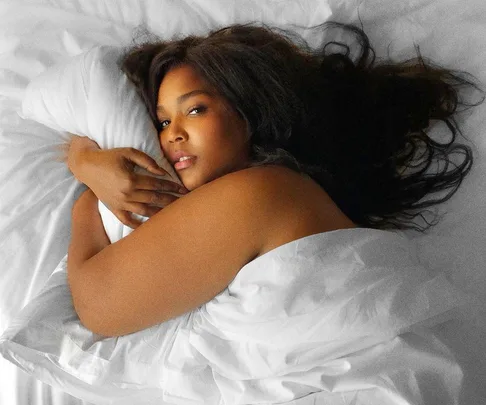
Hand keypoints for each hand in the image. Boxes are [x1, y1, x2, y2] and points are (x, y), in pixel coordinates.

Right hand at [65, 135, 188, 228]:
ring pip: (145, 211)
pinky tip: (151, 227)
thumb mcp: (129, 152)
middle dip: (171, 201)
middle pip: (155, 199)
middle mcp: (127, 194)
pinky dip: (139, 225)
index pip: (158, 185)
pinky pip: (128, 221)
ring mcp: (120, 203)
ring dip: (161, 213)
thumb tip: (163, 173)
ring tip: (174, 214)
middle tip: (185, 203)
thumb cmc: (110, 157)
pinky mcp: (114, 209)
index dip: (172, 187)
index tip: (184, 189)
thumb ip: (147, 161)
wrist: (87, 166)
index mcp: (131, 179)